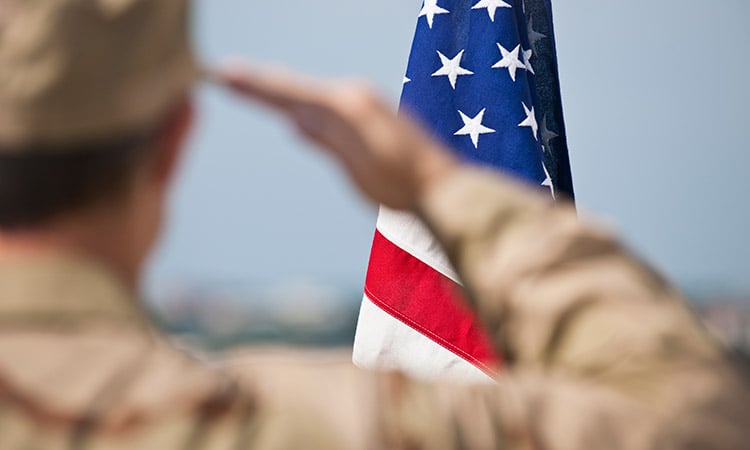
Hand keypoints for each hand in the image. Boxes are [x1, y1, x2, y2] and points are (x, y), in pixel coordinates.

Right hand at [216, 64, 458, 210]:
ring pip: (309, 93)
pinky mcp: (369, 116)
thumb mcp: (361, 169)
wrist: (442, 186)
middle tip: (224, 72)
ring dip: (278, 89)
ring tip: (247, 81)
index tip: (224, 76)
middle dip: (260, 82)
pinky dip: (301, 100)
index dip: (257, 87)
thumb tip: (294, 121)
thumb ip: (329, 141)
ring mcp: (363, 104)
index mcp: (349, 108)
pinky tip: (292, 107)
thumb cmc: (403, 185)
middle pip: (296, 88)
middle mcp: (355, 97)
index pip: (291, 94)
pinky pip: (324, 103)